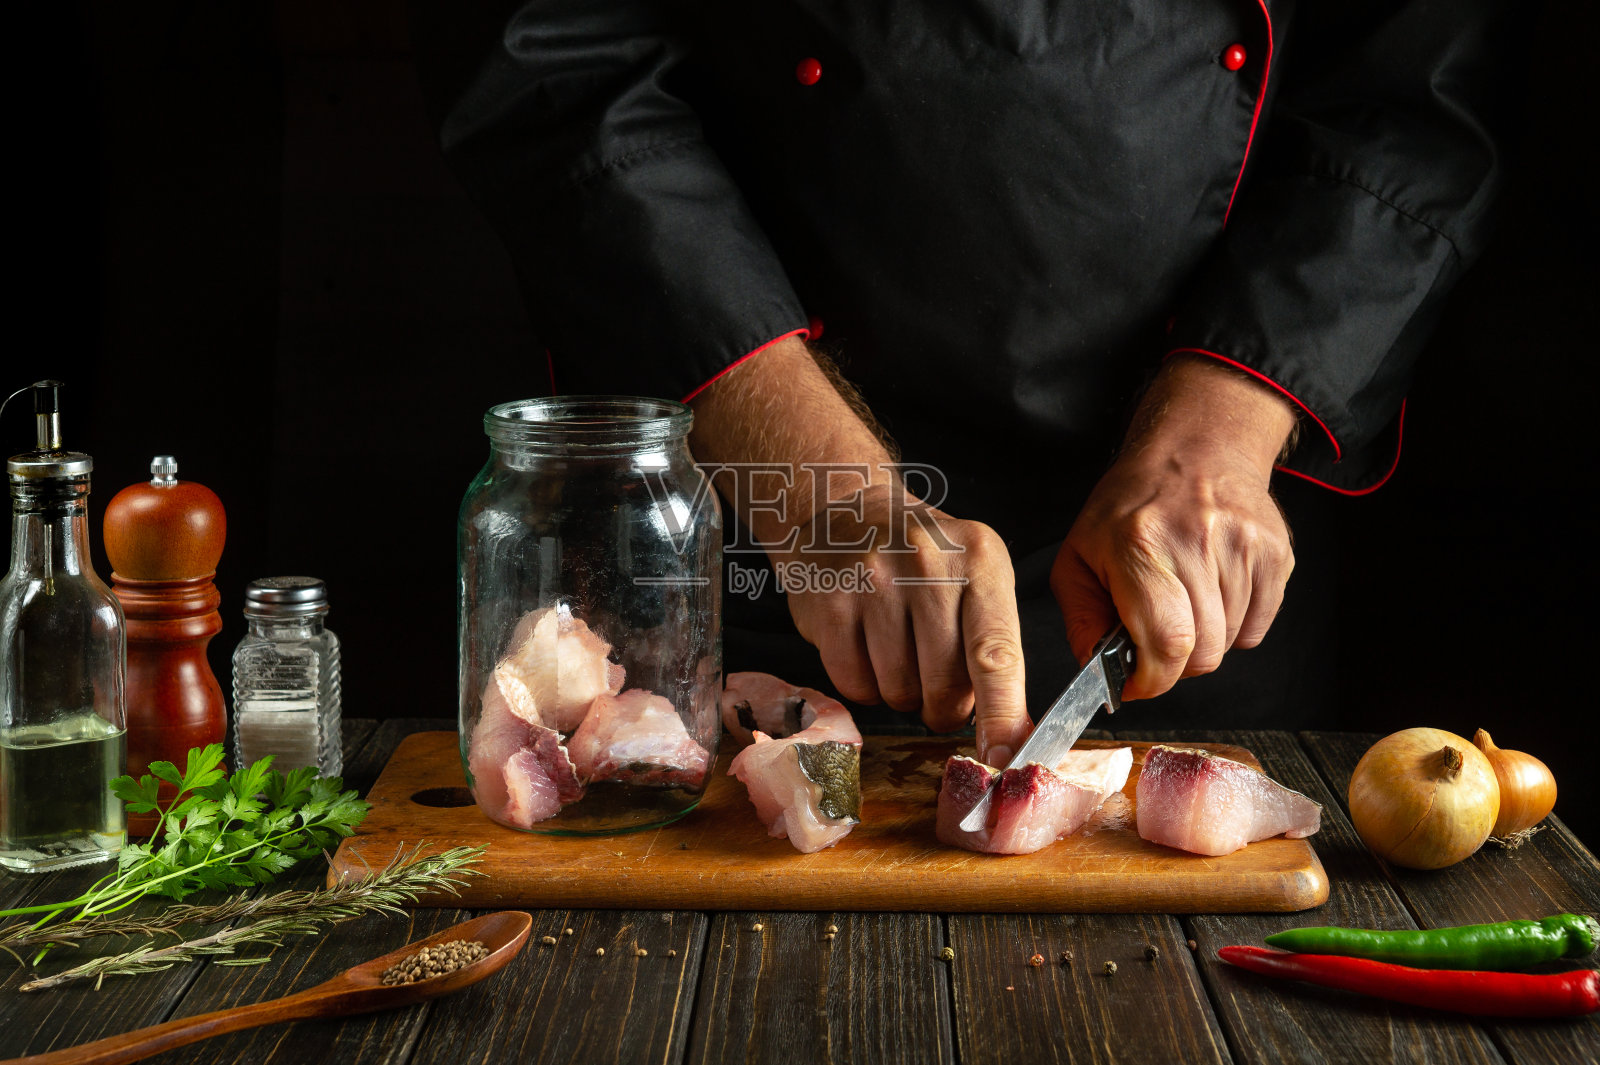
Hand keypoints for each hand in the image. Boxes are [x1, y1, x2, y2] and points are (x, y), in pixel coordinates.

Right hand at [689, 336, 1031, 762]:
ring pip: (899, 693)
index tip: (1005, 759)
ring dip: (901, 691)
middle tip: (935, 675)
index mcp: (981, 560)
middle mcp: (929, 565)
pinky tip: (864, 646)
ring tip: (895, 646)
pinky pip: (854, 685)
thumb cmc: (921, 559)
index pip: (997, 654)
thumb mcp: (975, 579)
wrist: (842, 507)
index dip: (1002, 716)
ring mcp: (873, 581)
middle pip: (946, 687)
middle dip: (944, 704)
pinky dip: (862, 684)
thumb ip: (996, 650)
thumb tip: (1010, 738)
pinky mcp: (828, 602)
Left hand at [1050, 357, 1297, 699]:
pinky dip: (1233, 625)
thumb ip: (1082, 620)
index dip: (1153, 679)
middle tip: (1156, 635)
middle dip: (1175, 662)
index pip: (1166, 642)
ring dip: (1203, 638)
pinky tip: (1211, 590)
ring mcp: (1244, 547)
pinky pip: (1256, 628)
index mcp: (1141, 545)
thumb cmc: (1129, 507)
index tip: (1137, 682)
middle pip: (1203, 653)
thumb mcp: (1079, 557)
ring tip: (1183, 598)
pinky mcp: (1276, 554)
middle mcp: (1198, 543)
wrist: (1193, 451)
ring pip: (1229, 643)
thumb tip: (1098, 672)